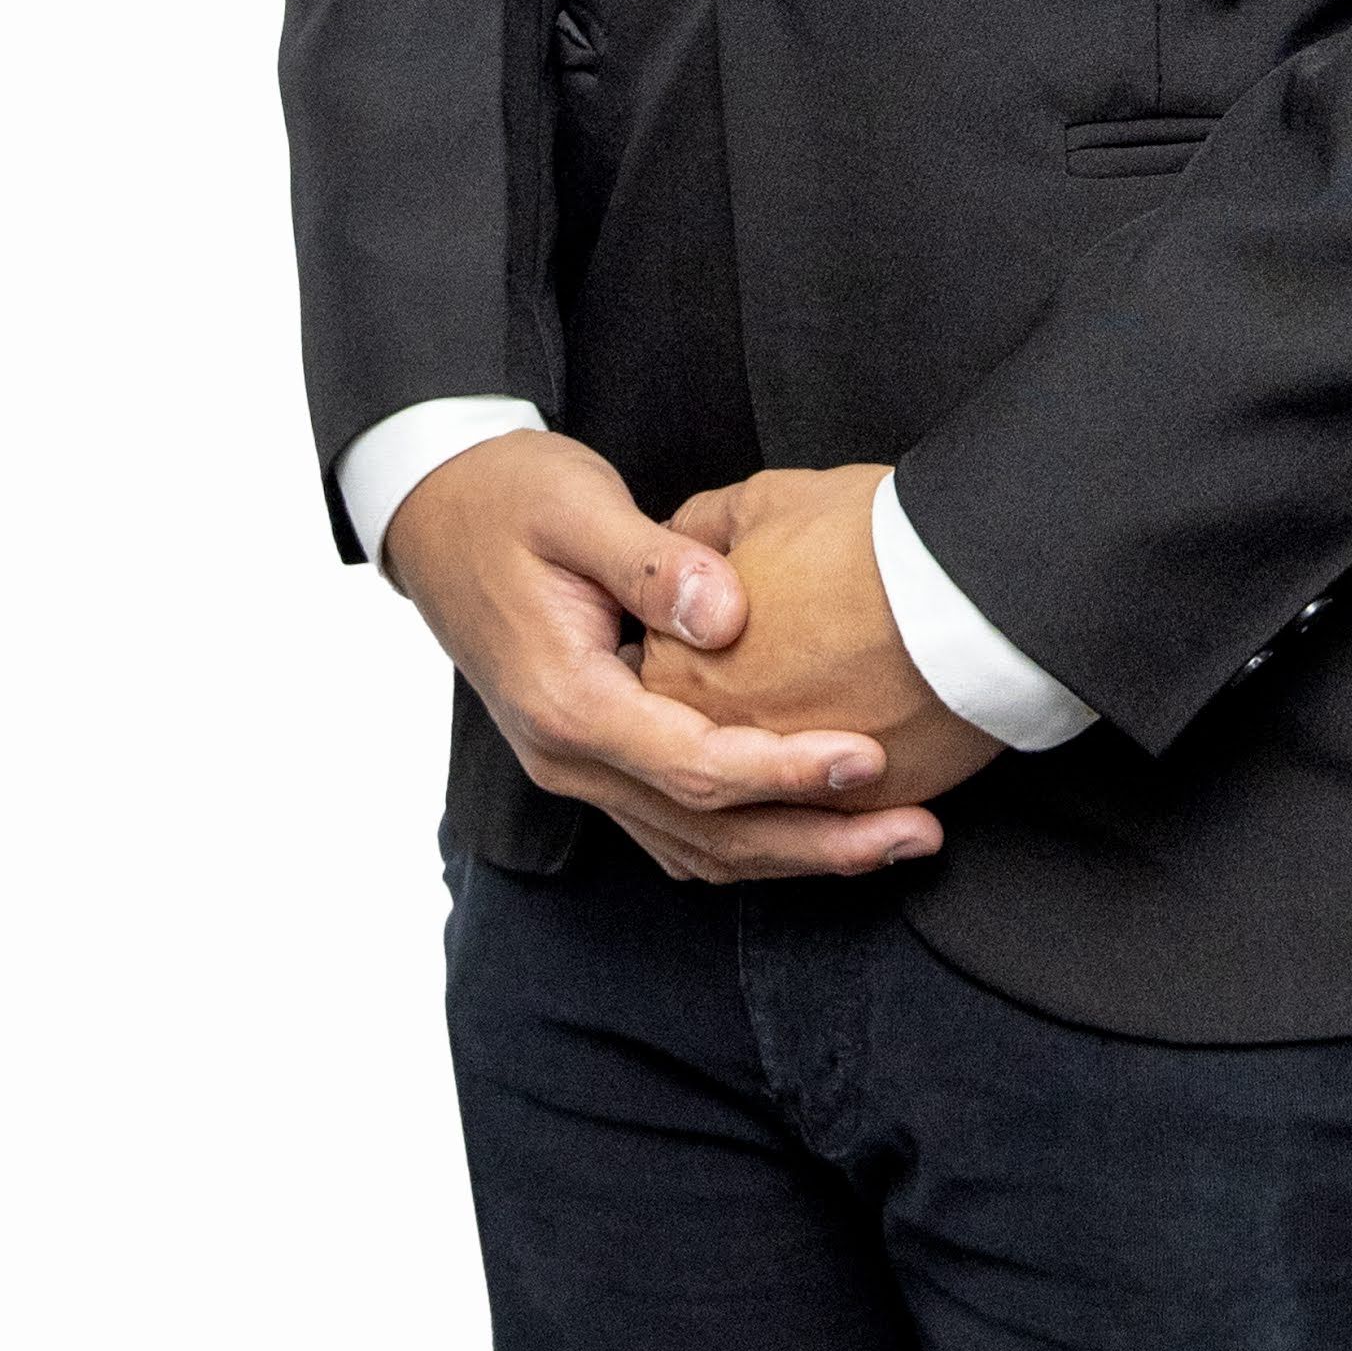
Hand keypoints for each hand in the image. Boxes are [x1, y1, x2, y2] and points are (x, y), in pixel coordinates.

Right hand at [382, 429, 943, 882]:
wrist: (435, 512)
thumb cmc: (509, 498)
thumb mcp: (577, 505)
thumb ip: (653, 561)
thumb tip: (728, 614)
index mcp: (569, 702)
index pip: (696, 765)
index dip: (788, 770)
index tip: (869, 756)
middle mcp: (571, 757)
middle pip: (709, 833)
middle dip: (818, 840)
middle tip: (916, 834)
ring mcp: (579, 768)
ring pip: (697, 846)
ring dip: (796, 852)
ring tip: (892, 840)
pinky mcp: (596, 759)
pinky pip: (678, 828)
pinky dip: (751, 838)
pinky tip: (814, 825)